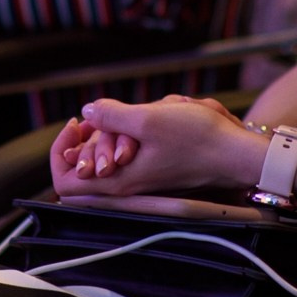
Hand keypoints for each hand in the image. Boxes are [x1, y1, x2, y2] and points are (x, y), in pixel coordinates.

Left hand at [46, 95, 263, 198]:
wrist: (236, 153)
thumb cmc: (198, 139)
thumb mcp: (149, 120)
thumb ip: (112, 116)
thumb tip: (86, 112)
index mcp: (119, 181)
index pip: (65, 183)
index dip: (61, 152)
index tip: (77, 124)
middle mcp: (127, 185)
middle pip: (84, 167)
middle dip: (88, 137)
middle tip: (97, 116)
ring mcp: (141, 178)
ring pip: (106, 158)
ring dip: (111, 131)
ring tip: (128, 114)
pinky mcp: (154, 169)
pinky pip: (126, 153)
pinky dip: (126, 134)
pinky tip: (143, 116)